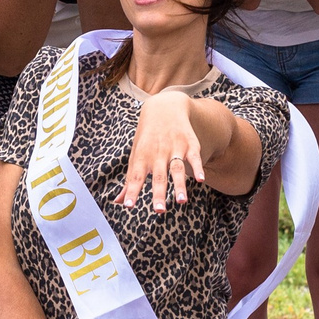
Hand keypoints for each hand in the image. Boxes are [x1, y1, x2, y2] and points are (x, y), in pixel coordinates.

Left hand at [120, 91, 205, 210]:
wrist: (164, 108)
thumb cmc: (146, 138)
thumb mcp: (135, 155)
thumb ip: (129, 181)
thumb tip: (117, 202)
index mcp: (142, 157)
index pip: (134, 177)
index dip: (131, 191)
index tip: (128, 206)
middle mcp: (157, 153)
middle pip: (158, 176)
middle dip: (159, 193)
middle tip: (159, 211)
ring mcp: (174, 148)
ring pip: (177, 169)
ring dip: (180, 185)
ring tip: (182, 202)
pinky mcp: (189, 144)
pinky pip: (194, 157)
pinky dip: (198, 167)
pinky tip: (201, 180)